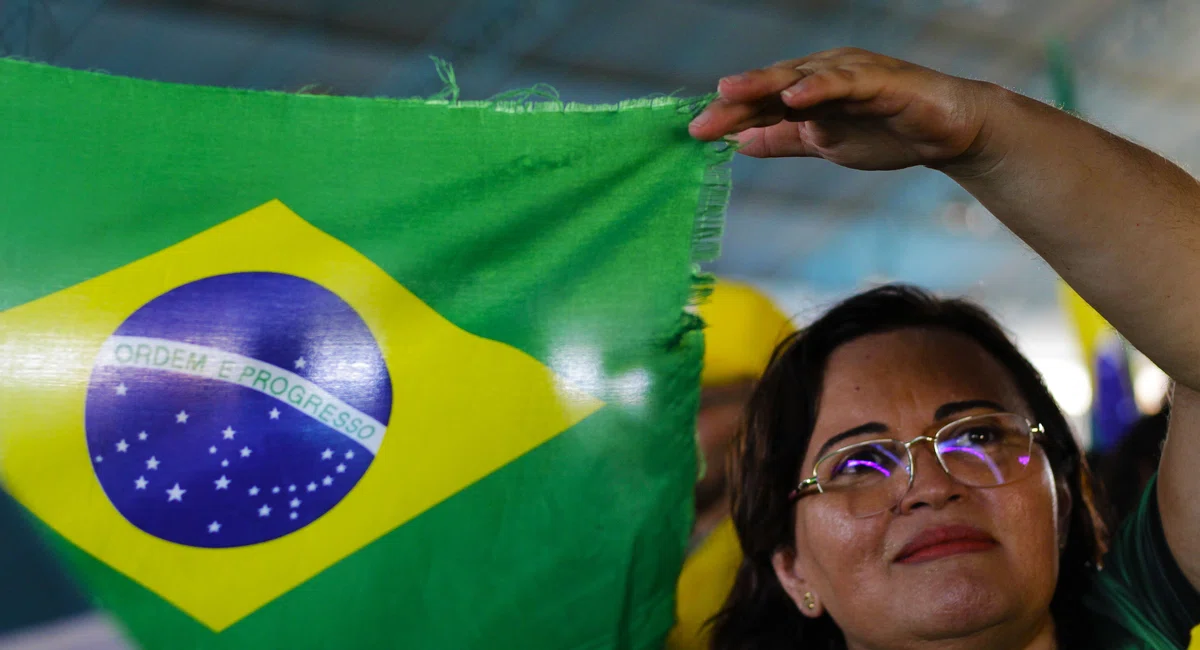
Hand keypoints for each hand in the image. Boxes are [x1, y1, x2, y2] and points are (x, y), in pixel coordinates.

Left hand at [689, 48, 995, 171]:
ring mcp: (851, 74)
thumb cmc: (886, 130)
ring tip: (730, 92)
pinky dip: (819, 88)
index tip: (693, 136)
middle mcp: (823, 75)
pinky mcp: (881, 81)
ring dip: (763, 84)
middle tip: (700, 123)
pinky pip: (845, 83)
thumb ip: (784, 141)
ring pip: (800, 77)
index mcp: (807, 91)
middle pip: (770, 87)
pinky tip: (794, 97)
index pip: (759, 104)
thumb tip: (740, 145)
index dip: (727, 119)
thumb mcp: (823, 143)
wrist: (947, 134)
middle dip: (734, 103)